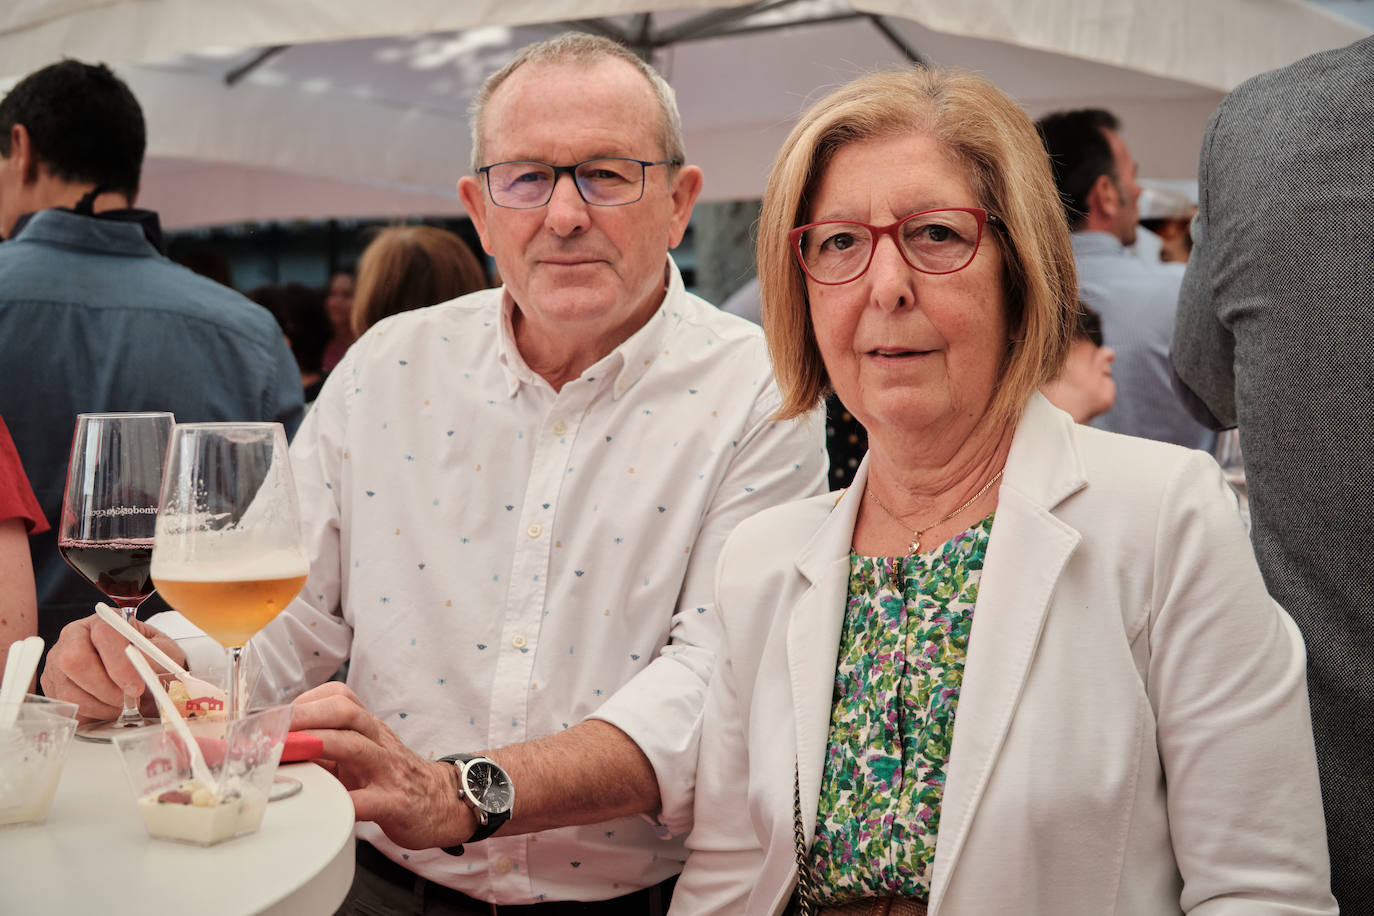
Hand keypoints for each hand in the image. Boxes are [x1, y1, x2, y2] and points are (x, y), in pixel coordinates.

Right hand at [40, 614, 185, 720]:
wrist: (142, 671)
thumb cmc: (152, 657)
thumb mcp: (163, 651)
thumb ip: (154, 656)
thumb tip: (141, 664)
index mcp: (103, 621)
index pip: (104, 634)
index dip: (119, 663)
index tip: (135, 686)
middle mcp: (74, 637)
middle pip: (74, 660)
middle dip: (105, 687)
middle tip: (127, 700)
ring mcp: (58, 663)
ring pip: (70, 690)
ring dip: (101, 706)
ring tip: (122, 705)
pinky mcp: (53, 687)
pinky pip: (68, 708)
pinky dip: (92, 714)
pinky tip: (108, 708)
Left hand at [290, 682, 475, 849]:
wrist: (444, 802)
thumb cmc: (393, 778)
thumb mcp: (361, 758)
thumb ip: (326, 751)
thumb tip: (279, 748)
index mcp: (368, 729)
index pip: (339, 697)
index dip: (305, 702)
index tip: (273, 717)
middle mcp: (378, 742)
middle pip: (346, 712)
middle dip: (306, 715)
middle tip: (271, 728)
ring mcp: (387, 771)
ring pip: (356, 746)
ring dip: (318, 743)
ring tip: (285, 752)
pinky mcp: (394, 803)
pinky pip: (368, 801)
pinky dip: (344, 802)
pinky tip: (321, 806)